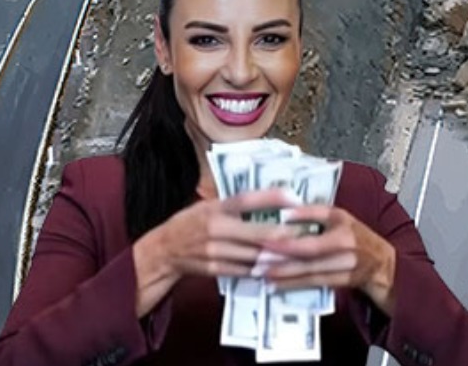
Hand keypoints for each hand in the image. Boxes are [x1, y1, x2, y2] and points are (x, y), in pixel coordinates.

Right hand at [132, 189, 295, 315]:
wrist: (163, 251)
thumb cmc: (190, 223)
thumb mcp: (207, 205)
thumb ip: (234, 204)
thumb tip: (268, 197)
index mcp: (213, 208)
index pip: (245, 199)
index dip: (271, 197)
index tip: (294, 197)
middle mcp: (214, 229)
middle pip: (256, 233)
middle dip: (283, 234)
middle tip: (304, 232)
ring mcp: (214, 251)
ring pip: (254, 255)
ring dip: (278, 255)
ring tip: (298, 251)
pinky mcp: (215, 269)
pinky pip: (245, 270)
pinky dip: (262, 268)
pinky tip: (277, 266)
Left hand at [259, 205, 396, 315]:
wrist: (383, 264)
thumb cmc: (357, 235)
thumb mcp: (340, 216)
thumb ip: (314, 212)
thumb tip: (285, 213)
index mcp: (344, 228)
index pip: (314, 233)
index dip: (289, 239)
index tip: (266, 239)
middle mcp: (347, 249)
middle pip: (309, 257)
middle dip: (281, 260)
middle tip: (257, 261)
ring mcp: (347, 268)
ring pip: (310, 273)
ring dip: (284, 275)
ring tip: (262, 274)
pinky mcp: (343, 282)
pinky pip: (315, 284)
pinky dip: (294, 285)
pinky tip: (276, 285)